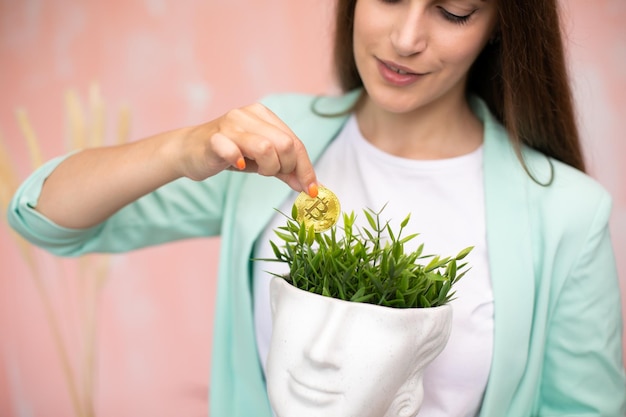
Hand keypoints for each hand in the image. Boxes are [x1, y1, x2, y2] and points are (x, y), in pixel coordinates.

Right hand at [179, 102, 317, 195]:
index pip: (295, 142)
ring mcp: (230, 124)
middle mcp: (248, 115)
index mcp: (264, 115)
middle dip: (286, 167)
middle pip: (285, 144)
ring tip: (257, 170)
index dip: (306, 168)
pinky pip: (233, 150)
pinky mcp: (214, 138)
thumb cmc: (229, 154)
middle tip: (273, 175)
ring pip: (266, 147)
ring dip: (268, 167)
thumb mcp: (261, 161)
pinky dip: (239, 161)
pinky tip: (238, 165)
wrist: (190, 151)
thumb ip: (285, 169)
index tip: (311, 190)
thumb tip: (310, 186)